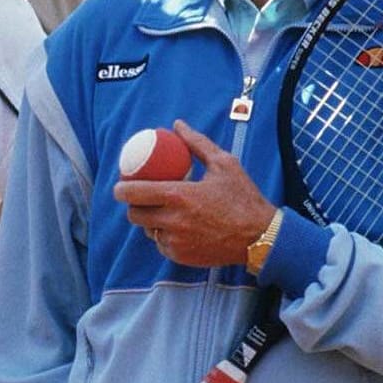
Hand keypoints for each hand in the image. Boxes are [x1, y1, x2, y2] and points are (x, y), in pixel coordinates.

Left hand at [112, 121, 275, 267]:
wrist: (260, 237)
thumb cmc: (243, 198)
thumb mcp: (224, 163)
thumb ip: (196, 143)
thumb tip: (177, 125)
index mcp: (178, 196)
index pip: (134, 193)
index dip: (121, 189)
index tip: (121, 185)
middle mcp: (172, 221)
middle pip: (135, 215)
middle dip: (133, 205)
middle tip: (141, 197)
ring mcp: (175, 242)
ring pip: (147, 231)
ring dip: (149, 221)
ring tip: (160, 210)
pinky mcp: (180, 256)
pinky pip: (161, 244)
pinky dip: (164, 236)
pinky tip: (176, 227)